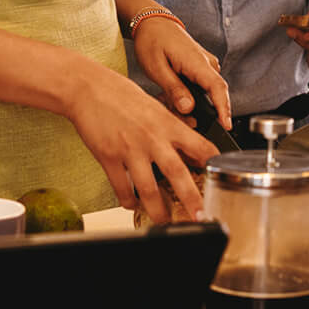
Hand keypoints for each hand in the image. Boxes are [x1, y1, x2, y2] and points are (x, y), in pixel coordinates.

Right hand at [63, 63, 217, 222]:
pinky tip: (132, 205)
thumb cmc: (120, 94)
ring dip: (158, 210)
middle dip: (192, 199)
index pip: (200, 146)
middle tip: (202, 216)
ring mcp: (129, 149)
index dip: (213, 164)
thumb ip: (171, 128)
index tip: (221, 180)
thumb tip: (189, 148)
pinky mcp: (108, 157)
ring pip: (148, 188)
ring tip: (164, 221)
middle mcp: (152, 138)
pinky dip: (128, 201)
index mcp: (167, 123)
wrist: (87, 88)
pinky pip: (121, 187)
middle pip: (178, 173)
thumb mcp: (155, 106)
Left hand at [133, 15, 232, 132]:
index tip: (226, 126)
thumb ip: (173, 89)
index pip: (218, 88)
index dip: (224, 109)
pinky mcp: (201, 68)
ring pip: (204, 94)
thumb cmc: (152, 40)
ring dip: (187, 103)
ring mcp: (206, 65)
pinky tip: (169, 93)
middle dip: (196, 112)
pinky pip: (200, 88)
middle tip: (173, 114)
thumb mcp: (156, 67)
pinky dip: (186, 95)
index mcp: (197, 62)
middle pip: (212, 96)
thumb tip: (189, 108)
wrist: (153, 22)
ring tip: (164, 98)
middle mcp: (207, 64)